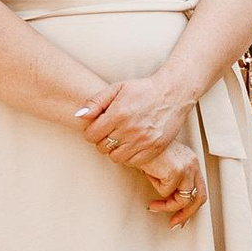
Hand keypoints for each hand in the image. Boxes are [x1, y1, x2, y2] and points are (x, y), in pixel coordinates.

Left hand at [79, 74, 193, 173]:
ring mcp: (143, 141)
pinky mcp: (154, 149)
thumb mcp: (117, 88)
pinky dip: (129, 156)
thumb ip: (96, 102)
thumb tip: (79, 116)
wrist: (172, 94)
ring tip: (120, 139)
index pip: (91, 135)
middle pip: (102, 147)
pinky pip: (132, 162)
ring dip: (114, 150)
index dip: (91, 132)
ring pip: (116, 157)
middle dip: (102, 140)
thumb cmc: (143, 89)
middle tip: (110, 132)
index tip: (98, 127)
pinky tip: (131, 144)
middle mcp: (129, 130)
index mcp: (118, 114)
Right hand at [143, 154, 205, 227]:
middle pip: (199, 197)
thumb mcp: (163, 166)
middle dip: (186, 214)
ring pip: (182, 199)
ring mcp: (187, 168)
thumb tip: (171, 202)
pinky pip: (166, 192)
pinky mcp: (176, 172)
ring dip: (165, 206)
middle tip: (173, 223)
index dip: (191, 206)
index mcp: (191, 161)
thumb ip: (171, 182)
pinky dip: (155, 187)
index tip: (180, 216)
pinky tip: (149, 175)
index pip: (199, 189)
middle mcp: (193, 163)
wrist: (136, 137)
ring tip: (153, 205)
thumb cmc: (145, 149)